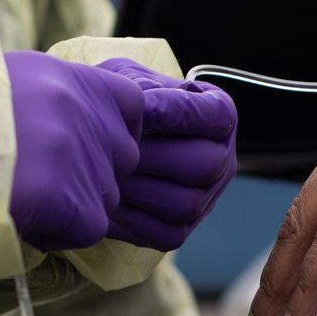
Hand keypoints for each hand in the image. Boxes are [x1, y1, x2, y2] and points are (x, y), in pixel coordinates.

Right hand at [5, 50, 143, 251]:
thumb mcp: (15, 80)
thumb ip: (58, 98)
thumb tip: (79, 120)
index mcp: (77, 78)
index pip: (132, 106)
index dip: (111, 131)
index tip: (77, 143)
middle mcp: (88, 115)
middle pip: (121, 160)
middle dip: (88, 174)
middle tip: (35, 173)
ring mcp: (84, 159)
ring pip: (105, 197)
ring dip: (71, 204)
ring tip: (18, 190)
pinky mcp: (72, 201)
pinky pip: (89, 228)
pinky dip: (60, 231)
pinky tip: (20, 211)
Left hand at [98, 58, 237, 250]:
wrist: (94, 137)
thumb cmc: (119, 103)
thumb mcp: (129, 81)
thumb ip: (144, 89)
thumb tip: (148, 110)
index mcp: (220, 116)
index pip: (216, 116)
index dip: (177, 113)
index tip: (140, 107)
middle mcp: (221, 159)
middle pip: (206, 164)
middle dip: (154, 156)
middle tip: (116, 148)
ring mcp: (205, 198)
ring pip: (185, 203)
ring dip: (139, 189)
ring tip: (105, 172)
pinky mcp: (180, 230)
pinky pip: (166, 235)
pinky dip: (133, 220)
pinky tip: (107, 199)